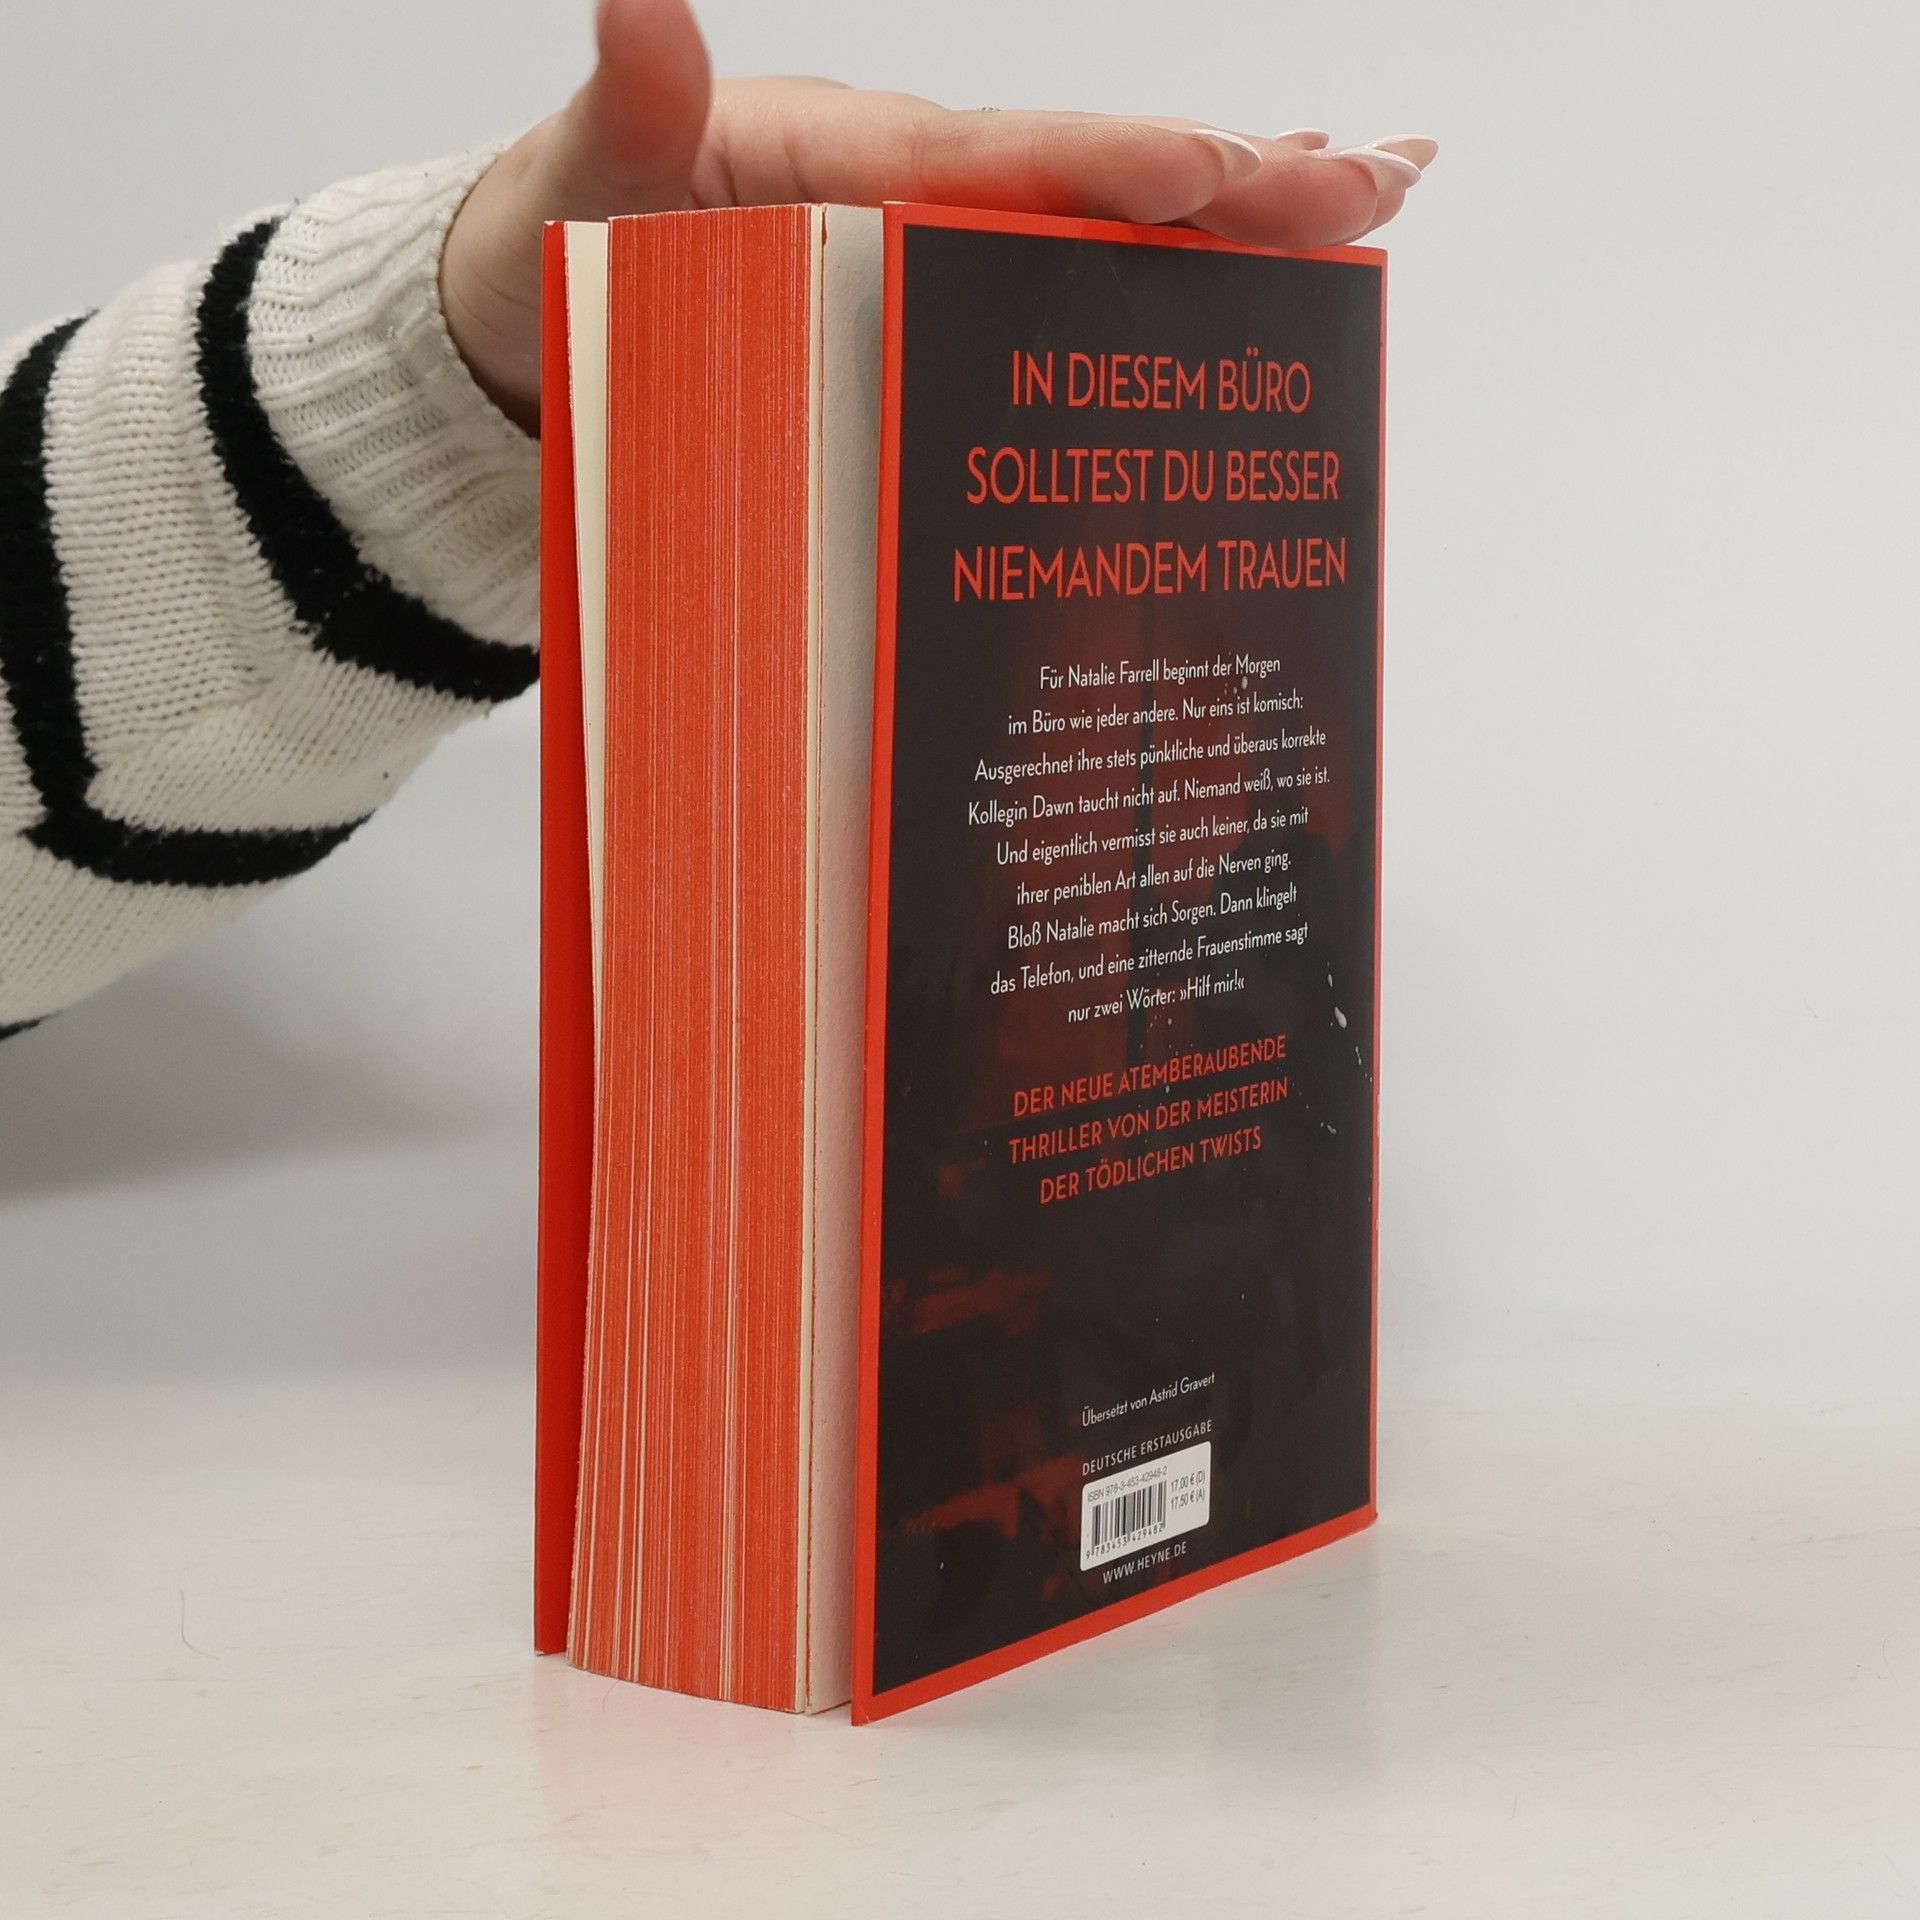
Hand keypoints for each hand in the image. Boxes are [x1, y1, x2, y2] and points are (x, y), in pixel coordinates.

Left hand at [442, 0, 1436, 431]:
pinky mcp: (945, 299)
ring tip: (1371, 199)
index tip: (1207, 165)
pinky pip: (1074, 284)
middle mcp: (921, 187)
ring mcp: (942, 242)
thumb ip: (627, 104)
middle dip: (1239, 175)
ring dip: (1248, 215)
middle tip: (1376, 176)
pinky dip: (1177, 276)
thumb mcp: (582, 182)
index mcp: (851, 154)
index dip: (1105, 161)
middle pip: (1097, 174)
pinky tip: (1258, 281)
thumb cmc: (568, 252)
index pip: (1000, 153)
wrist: (550, 321)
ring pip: (1113, 223)